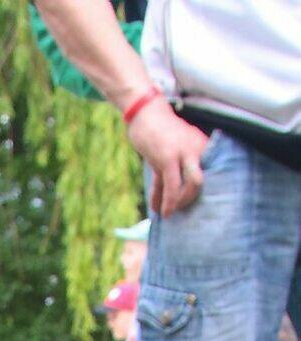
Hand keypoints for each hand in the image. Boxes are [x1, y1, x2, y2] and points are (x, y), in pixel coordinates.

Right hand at [126, 97, 206, 216]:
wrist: (146, 112)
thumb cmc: (159, 131)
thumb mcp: (175, 147)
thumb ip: (178, 166)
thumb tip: (174, 192)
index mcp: (201, 146)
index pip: (209, 174)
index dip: (201, 192)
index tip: (193, 204)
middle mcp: (196, 149)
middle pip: (200, 183)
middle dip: (189, 201)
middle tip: (180, 209)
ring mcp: (182, 154)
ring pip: (188, 187)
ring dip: (178, 204)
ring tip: (169, 214)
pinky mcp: (166, 158)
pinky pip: (169, 187)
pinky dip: (164, 202)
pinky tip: (159, 210)